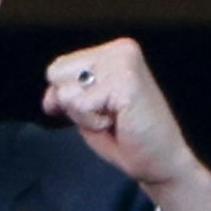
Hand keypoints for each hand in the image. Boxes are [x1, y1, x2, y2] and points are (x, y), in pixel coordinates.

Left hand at [40, 39, 210, 210]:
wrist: (160, 161)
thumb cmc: (128, 139)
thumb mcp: (86, 112)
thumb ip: (65, 96)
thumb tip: (50, 96)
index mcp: (113, 51)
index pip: (58, 67)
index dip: (65, 97)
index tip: (98, 109)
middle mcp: (120, 49)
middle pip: (56, 73)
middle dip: (74, 104)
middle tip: (108, 115)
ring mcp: (124, 61)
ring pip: (66, 92)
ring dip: (85, 115)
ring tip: (114, 119)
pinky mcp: (125, 80)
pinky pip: (81, 105)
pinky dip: (94, 122)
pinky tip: (118, 122)